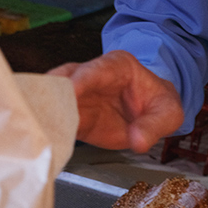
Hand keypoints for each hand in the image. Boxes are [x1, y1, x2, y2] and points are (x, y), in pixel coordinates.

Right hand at [49, 50, 183, 152]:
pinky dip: (49, 128)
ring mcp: (80, 98)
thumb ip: (154, 126)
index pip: (94, 70)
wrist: (152, 113)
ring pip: (55, 99)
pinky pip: (58, 120)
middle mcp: (92, 78)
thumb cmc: (159, 104)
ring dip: (46, 111)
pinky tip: (43, 136)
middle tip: (43, 107)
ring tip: (38, 123)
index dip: (80, 80)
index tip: (69, 91)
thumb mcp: (169, 113)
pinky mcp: (74, 118)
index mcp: (116, 67)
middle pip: (65, 80)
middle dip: (53, 93)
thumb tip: (138, 141)